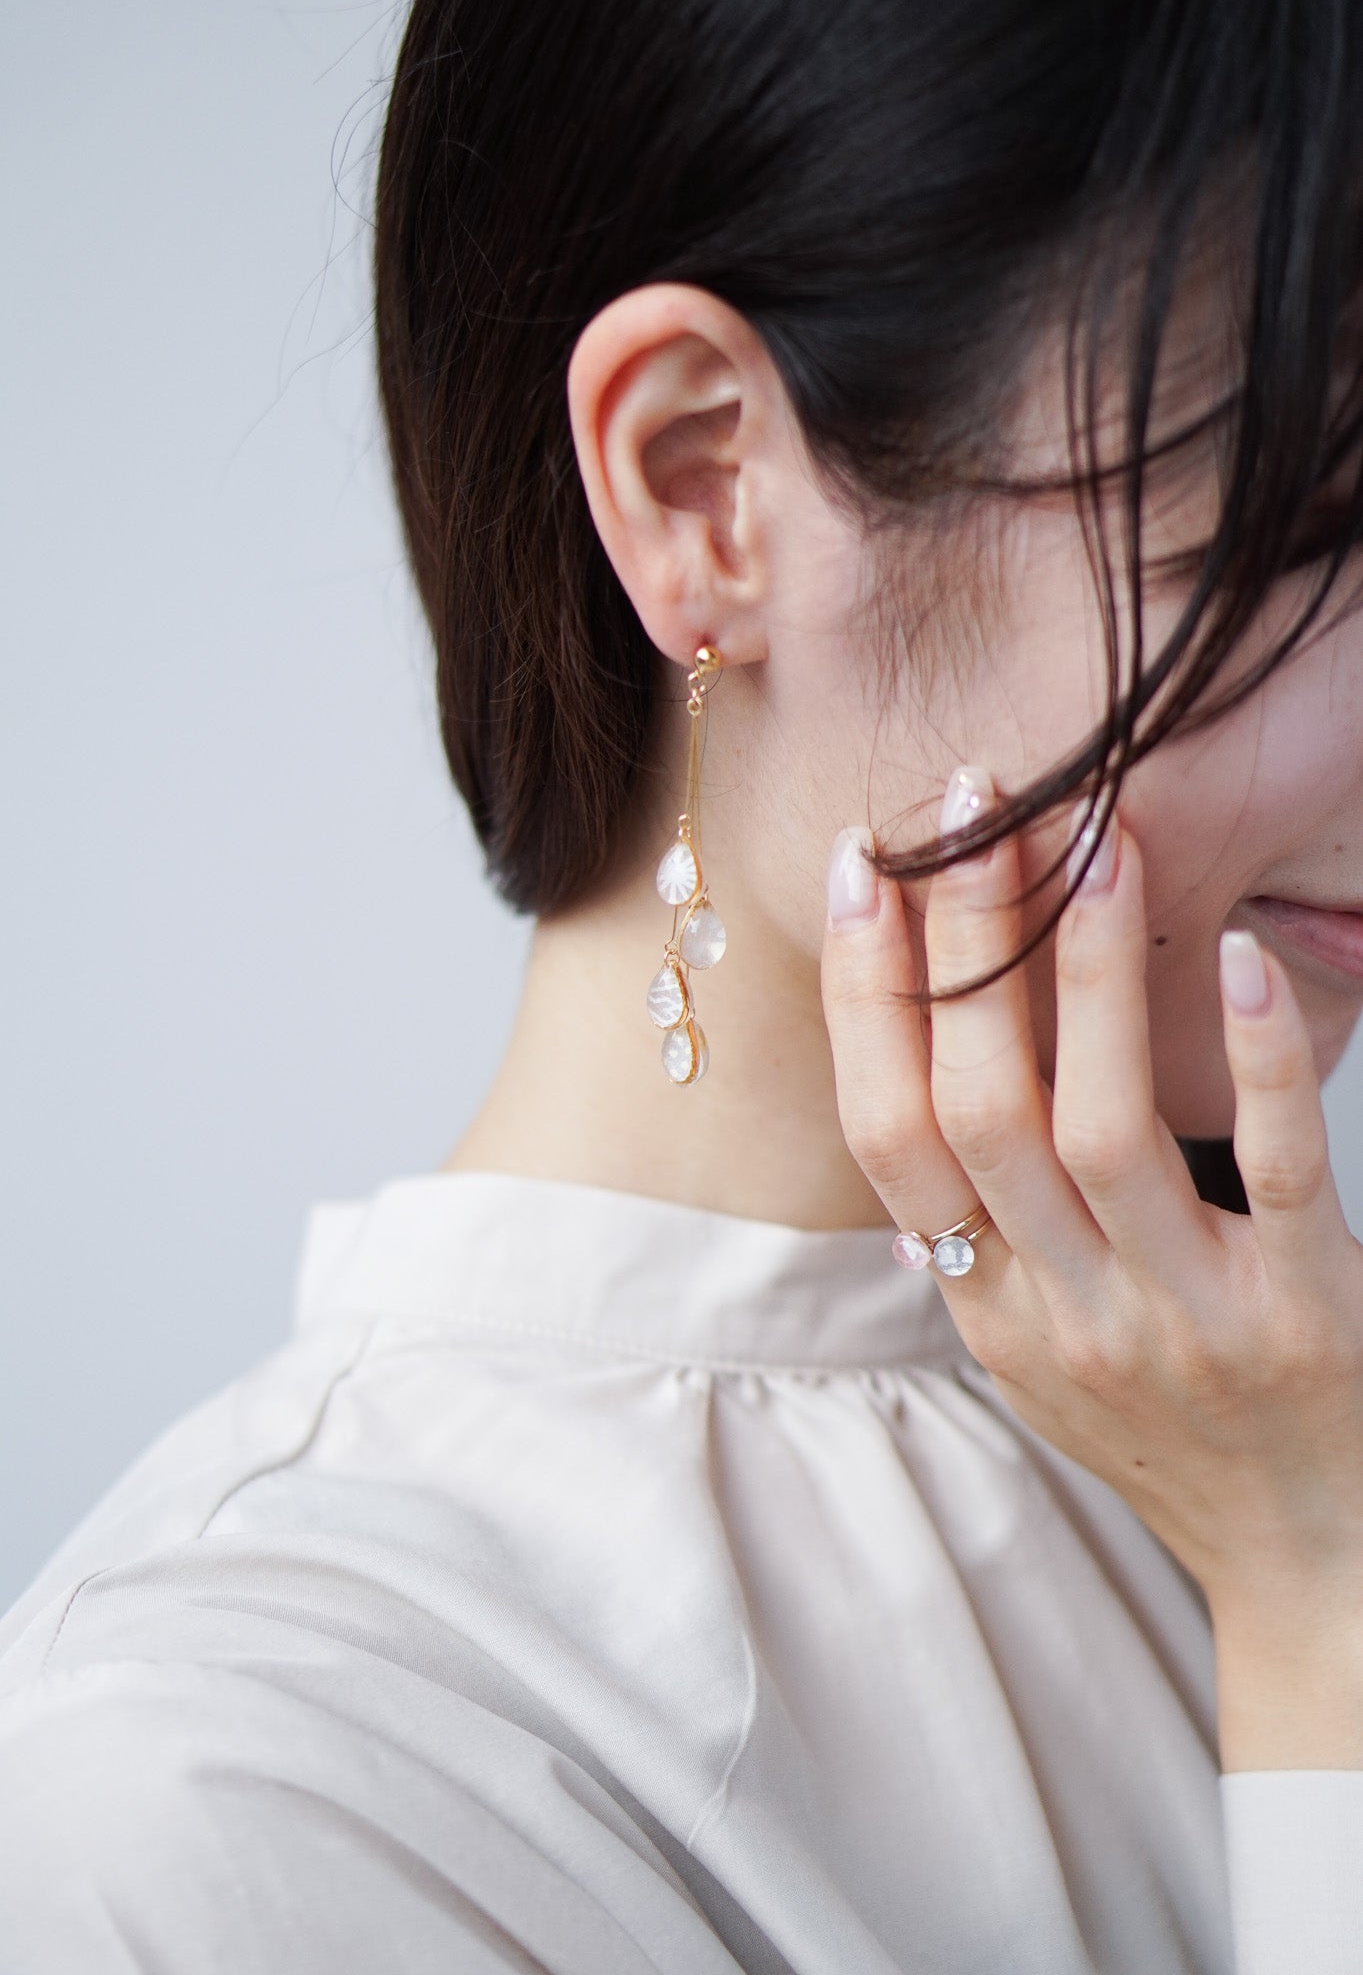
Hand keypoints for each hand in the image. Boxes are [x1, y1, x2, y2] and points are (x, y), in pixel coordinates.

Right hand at [821, 775, 1362, 1641]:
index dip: (865, 996)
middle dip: (964, 944)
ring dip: (1087, 971)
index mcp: (989, 1309)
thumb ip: (974, 1254)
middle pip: (979, 1107)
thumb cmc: (1172, 1441)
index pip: (889, 1136)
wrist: (1311, 1567)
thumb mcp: (1039, 1364)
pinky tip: (1238, 959)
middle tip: (973, 802)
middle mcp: (1065, 1312)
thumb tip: (906, 1140)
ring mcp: (1182, 1317)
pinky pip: (1271, 1175)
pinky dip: (1250, 1063)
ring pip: (1099, 1126)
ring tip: (1097, 838)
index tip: (863, 867)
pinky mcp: (1306, 1316)